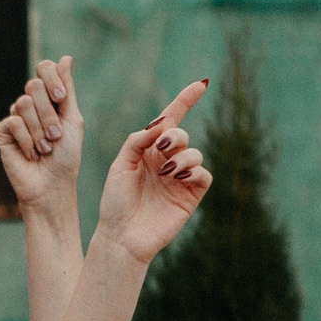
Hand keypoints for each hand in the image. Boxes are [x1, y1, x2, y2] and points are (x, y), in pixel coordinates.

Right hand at [0, 55, 84, 212]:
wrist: (52, 186)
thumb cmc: (66, 157)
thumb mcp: (72, 120)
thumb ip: (68, 90)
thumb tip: (66, 58)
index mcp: (49, 98)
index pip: (44, 68)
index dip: (52, 78)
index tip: (61, 98)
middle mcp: (31, 104)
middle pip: (34, 86)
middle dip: (49, 113)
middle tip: (56, 136)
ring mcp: (15, 117)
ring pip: (23, 103)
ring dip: (39, 130)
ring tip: (45, 149)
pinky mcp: (3, 132)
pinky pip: (13, 122)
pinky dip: (27, 140)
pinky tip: (31, 154)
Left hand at [91, 80, 211, 262]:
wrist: (121, 236)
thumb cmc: (116, 202)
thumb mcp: (120, 164)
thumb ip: (138, 140)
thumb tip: (161, 124)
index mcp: (148, 150)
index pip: (170, 120)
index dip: (185, 100)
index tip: (202, 84)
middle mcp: (166, 161)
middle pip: (181, 134)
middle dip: (174, 136)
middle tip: (161, 148)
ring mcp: (180, 179)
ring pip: (195, 153)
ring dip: (183, 155)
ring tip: (167, 170)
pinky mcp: (190, 196)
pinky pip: (204, 175)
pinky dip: (195, 170)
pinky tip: (179, 176)